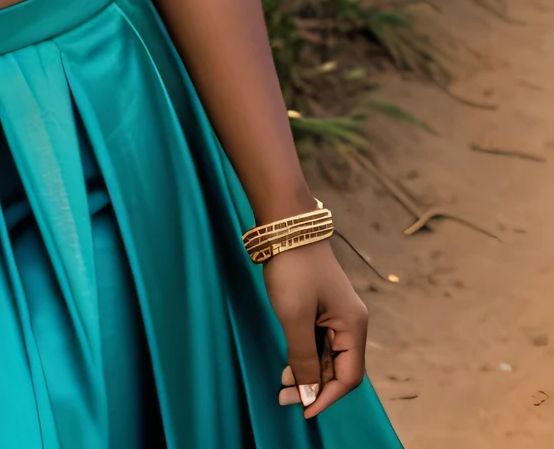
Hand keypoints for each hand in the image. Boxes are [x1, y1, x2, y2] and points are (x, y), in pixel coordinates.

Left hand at [262, 239, 367, 418]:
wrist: (286, 225)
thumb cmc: (293, 270)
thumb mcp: (295, 318)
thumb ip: (304, 358)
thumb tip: (310, 394)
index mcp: (353, 326)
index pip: (348, 377)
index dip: (327, 397)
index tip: (303, 411)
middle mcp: (350, 323)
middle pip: (338, 368)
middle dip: (314, 387)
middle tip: (284, 397)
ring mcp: (335, 314)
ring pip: (326, 356)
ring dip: (307, 372)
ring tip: (283, 384)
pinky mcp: (320, 306)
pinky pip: (316, 341)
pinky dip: (303, 354)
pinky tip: (287, 364)